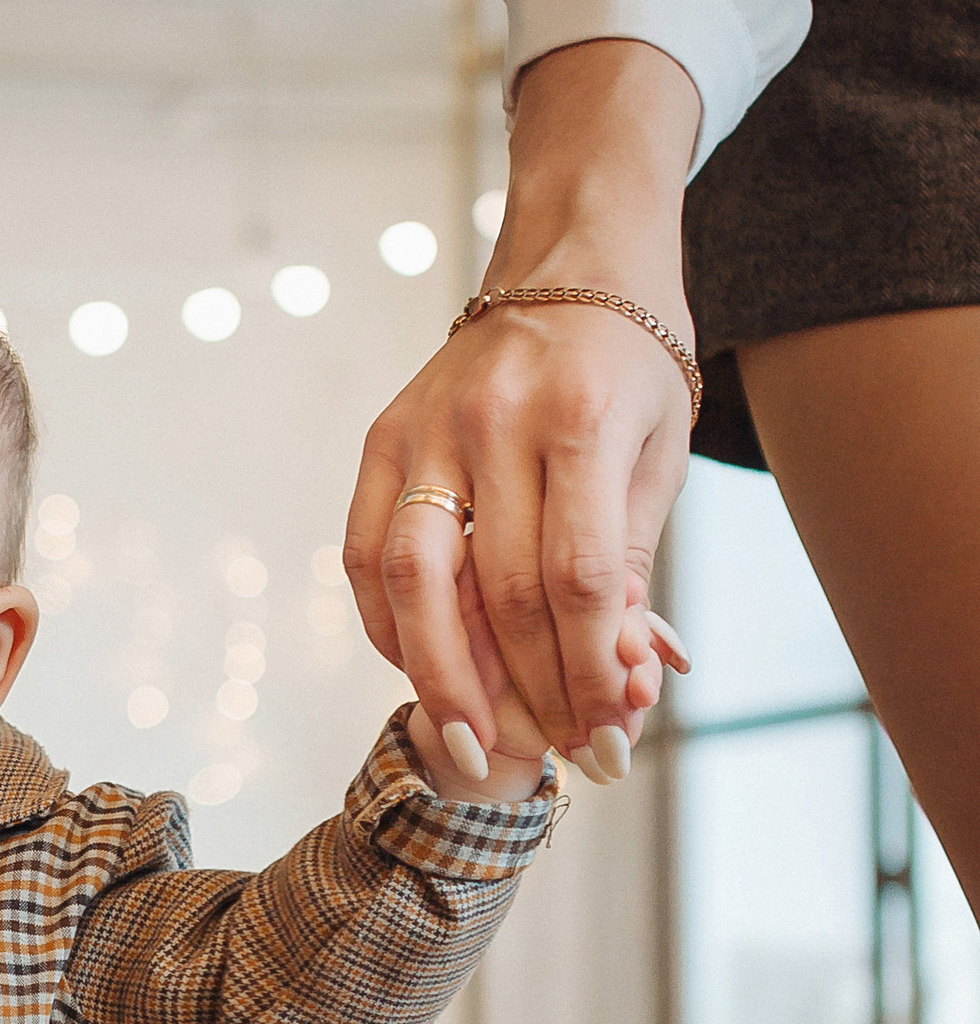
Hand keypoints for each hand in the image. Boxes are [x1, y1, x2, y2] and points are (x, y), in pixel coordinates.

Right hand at [345, 39, 700, 770]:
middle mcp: (492, 420)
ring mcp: (425, 427)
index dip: (587, 675)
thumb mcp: (657, 458)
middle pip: (493, 592)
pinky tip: (422, 668)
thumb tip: (617, 684)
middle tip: (550, 761)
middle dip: (523, 693)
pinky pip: (365, 551)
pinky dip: (390, 624)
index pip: (575, 581)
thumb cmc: (631, 370)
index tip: (608, 742)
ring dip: (439, 676)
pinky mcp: (382, 437)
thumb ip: (627, 568)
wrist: (571, 263)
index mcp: (579, 420)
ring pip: (410, 579)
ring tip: (469, 742)